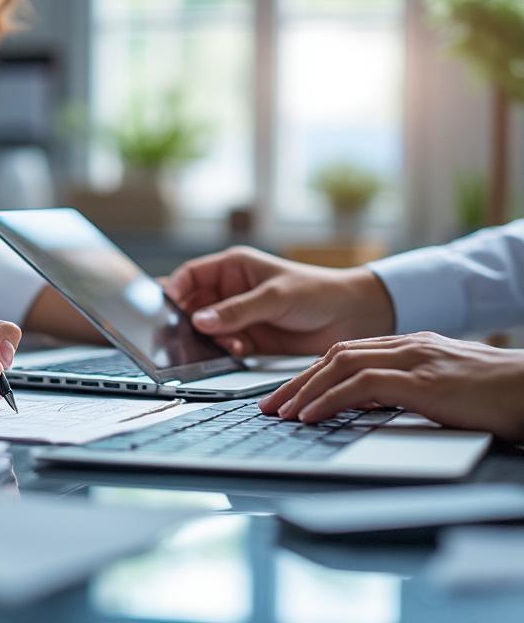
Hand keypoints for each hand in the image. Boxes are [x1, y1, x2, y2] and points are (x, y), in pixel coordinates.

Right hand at [163, 246, 394, 356]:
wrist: (353, 318)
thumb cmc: (318, 292)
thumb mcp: (274, 297)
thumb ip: (237, 311)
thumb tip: (200, 321)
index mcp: (232, 267)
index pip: (190, 276)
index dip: (174, 290)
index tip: (165, 308)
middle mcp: (230, 290)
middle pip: (192, 304)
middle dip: (186, 319)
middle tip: (180, 333)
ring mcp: (238, 316)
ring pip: (205, 328)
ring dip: (207, 337)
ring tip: (219, 342)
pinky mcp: (248, 338)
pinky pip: (223, 345)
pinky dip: (223, 350)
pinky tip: (236, 350)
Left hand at [258, 331, 523, 441]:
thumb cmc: (495, 395)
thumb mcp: (441, 390)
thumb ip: (405, 390)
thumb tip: (368, 408)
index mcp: (408, 346)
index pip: (345, 353)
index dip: (311, 373)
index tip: (287, 395)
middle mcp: (405, 346)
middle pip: (333, 356)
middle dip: (296, 381)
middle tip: (268, 406)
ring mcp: (412, 360)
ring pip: (340, 366)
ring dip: (304, 391)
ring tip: (280, 414)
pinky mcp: (421, 380)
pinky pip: (362, 386)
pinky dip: (329, 400)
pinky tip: (310, 416)